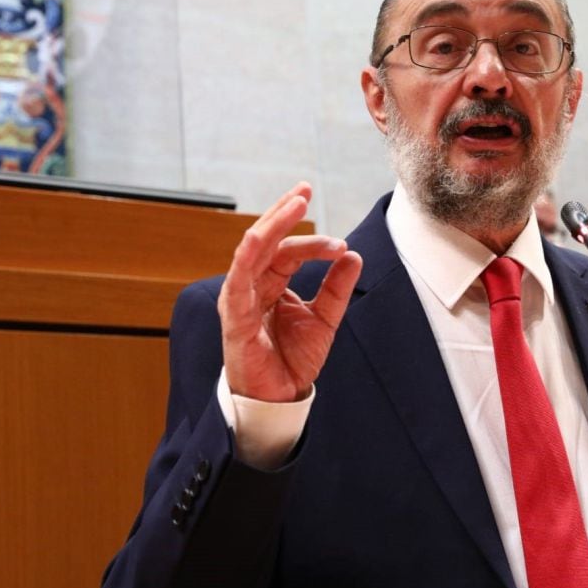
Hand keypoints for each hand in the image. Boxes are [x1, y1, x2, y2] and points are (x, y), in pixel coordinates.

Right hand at [218, 182, 362, 401]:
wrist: (281, 397)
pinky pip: (238, 279)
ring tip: (295, 202)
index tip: (341, 244)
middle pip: (266, 239)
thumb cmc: (293, 358)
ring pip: (252, 249)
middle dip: (284, 211)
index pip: (287, 249)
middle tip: (305, 189)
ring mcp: (240, 297)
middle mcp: (252, 284)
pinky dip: (247, 255)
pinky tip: (258, 237)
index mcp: (271, 282)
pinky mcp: (235, 315)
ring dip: (272, 223)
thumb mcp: (325, 318)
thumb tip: (353, 255)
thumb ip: (337, 288)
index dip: (313, 240)